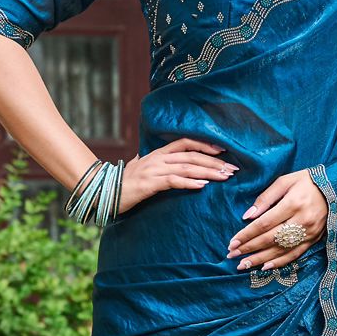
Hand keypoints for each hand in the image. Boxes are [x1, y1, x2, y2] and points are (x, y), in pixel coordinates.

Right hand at [116, 137, 238, 212]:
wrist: (103, 192)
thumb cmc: (125, 183)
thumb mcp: (141, 169)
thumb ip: (152, 163)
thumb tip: (158, 161)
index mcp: (159, 153)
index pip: (186, 143)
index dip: (206, 145)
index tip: (224, 151)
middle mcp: (158, 158)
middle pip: (192, 156)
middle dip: (214, 162)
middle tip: (233, 169)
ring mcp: (154, 170)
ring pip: (186, 168)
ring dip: (208, 172)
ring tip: (224, 177)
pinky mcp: (149, 184)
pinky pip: (173, 181)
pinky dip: (189, 183)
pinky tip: (202, 186)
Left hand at [226, 169, 327, 270]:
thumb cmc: (307, 181)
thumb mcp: (285, 181)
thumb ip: (265, 198)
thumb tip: (247, 216)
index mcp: (293, 204)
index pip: (264, 224)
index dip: (247, 235)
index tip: (232, 242)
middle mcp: (301, 221)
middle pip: (270, 239)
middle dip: (249, 249)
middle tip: (231, 255)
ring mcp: (309, 232)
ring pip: (281, 250)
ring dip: (260, 259)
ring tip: (243, 265)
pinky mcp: (314, 239)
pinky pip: (295, 254)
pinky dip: (279, 262)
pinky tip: (265, 267)